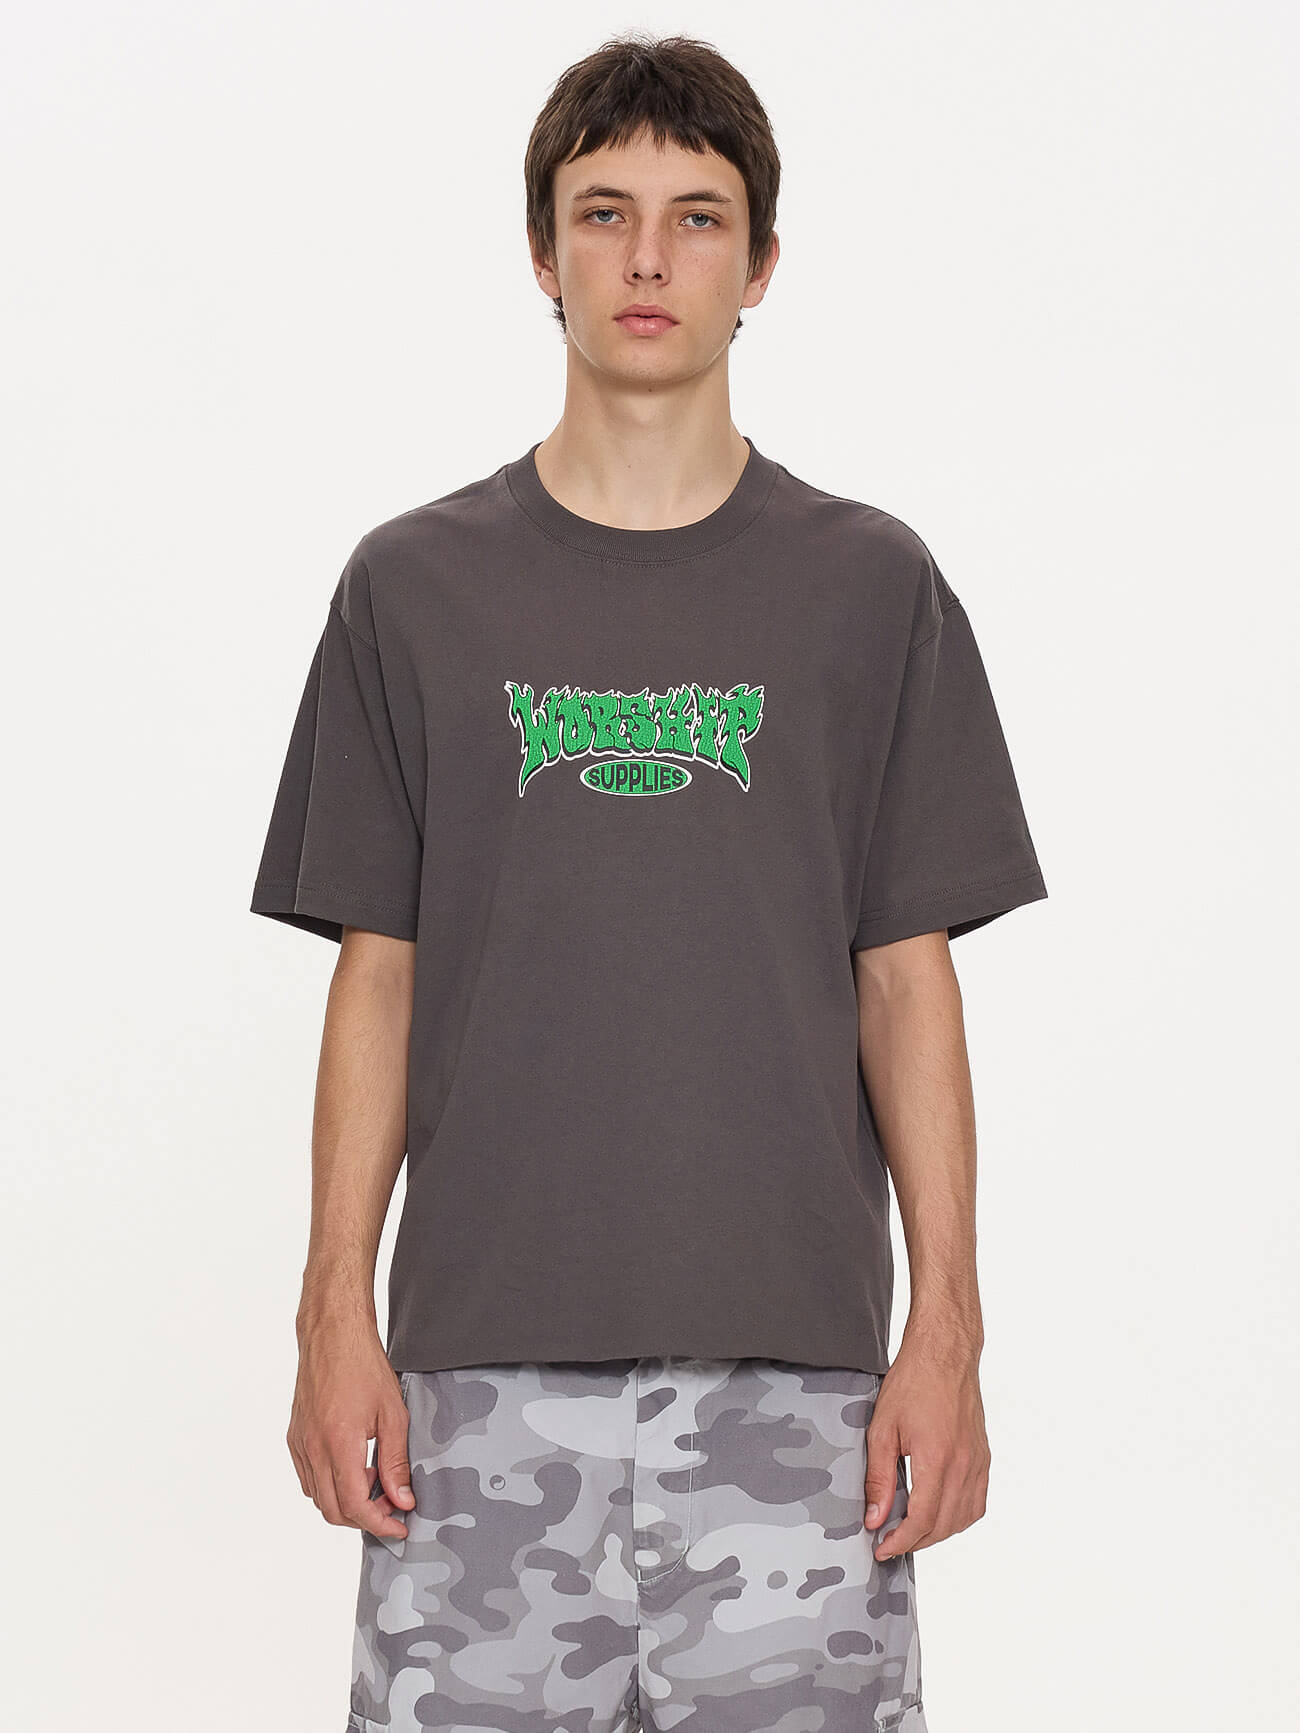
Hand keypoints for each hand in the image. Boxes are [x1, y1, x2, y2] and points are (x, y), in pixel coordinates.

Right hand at [287, 1321, 415, 1539]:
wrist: (333, 1334)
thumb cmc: (364, 1365)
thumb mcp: (393, 1413)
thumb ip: (396, 1461)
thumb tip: (402, 1500)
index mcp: (338, 1443)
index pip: (354, 1505)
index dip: (379, 1523)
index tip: (399, 1526)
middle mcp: (313, 1448)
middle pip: (333, 1510)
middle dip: (364, 1518)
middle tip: (391, 1506)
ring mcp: (299, 1444)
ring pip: (318, 1497)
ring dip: (346, 1502)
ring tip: (374, 1482)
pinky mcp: (294, 1437)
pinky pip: (308, 1478)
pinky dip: (329, 1486)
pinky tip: (352, 1469)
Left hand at [864, 1327, 989, 1560]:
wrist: (945, 1355)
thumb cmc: (913, 1383)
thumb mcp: (882, 1428)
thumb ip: (879, 1477)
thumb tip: (875, 1517)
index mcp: (937, 1459)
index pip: (922, 1520)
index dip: (900, 1541)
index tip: (882, 1547)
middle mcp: (964, 1466)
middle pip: (943, 1526)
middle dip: (915, 1541)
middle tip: (891, 1541)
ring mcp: (978, 1463)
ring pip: (963, 1519)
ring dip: (938, 1533)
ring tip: (912, 1530)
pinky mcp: (984, 1457)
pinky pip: (977, 1502)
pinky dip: (959, 1517)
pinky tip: (940, 1513)